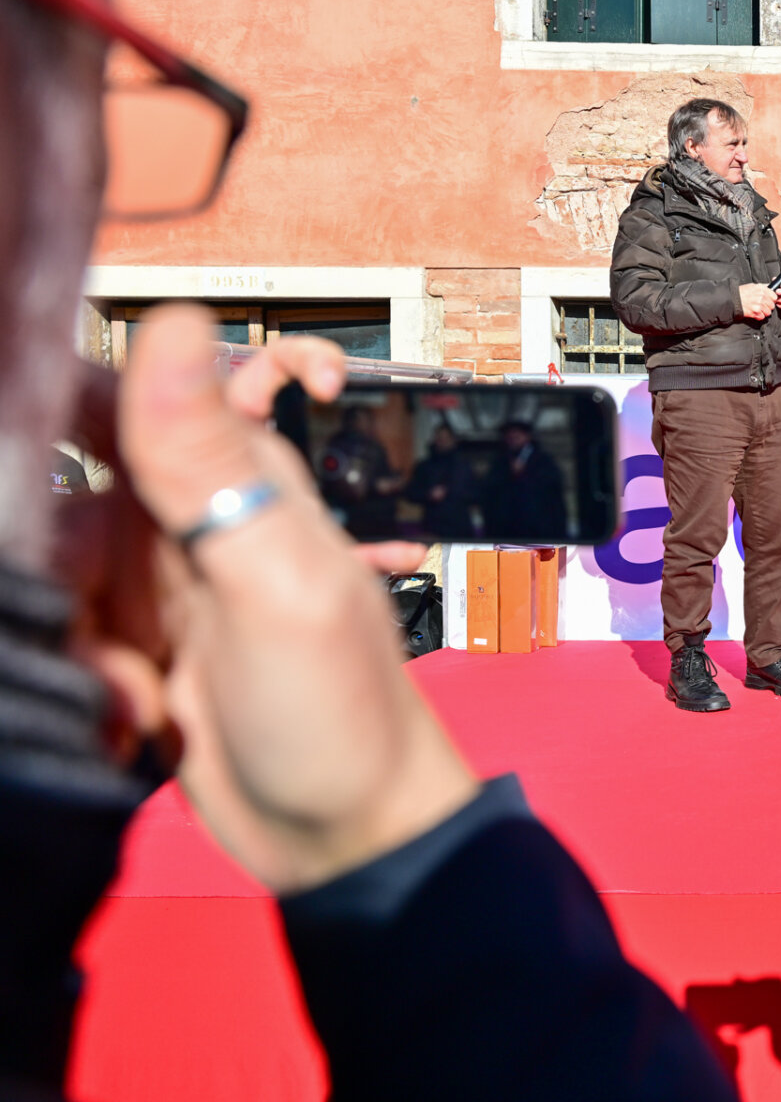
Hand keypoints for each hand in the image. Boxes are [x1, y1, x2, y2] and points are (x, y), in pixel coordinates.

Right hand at [74, 305, 475, 893]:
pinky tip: (137, 719)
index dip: (116, 376)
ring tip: (140, 688)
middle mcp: (194, 519)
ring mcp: (161, 587)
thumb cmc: (342, 710)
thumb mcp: (274, 578)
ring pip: (55, 561)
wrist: (345, 838)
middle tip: (89, 600)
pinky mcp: (136, 651)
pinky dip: (89, 678)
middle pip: (71, 474)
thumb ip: (211, 460)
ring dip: (80, 629)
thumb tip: (174, 324)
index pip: (165, 378)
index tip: (73, 425)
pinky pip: (68, 633)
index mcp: (244, 478)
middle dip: (60, 540)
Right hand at [738, 283, 776, 319]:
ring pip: (768, 312)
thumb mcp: (753, 286)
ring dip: (763, 312)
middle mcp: (761, 296)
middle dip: (767, 307)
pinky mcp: (755, 312)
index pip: (774, 297)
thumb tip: (771, 287)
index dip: (771, 300)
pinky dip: (758, 316)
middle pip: (772, 306)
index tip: (768, 301)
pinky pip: (762, 317)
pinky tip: (754, 313)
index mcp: (762, 289)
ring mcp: (759, 304)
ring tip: (757, 310)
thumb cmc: (741, 292)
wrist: (732, 299)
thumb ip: (763, 287)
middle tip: (761, 306)